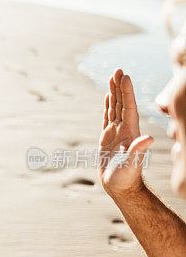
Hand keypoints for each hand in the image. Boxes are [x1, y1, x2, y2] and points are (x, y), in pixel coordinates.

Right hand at [99, 68, 153, 197]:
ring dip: (114, 92)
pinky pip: (107, 117)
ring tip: (112, 76)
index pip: (128, 107)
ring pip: (115, 107)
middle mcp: (125, 129)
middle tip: (118, 69)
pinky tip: (107, 97)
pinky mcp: (108, 138)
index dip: (127, 92)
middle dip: (120, 86)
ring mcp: (116, 132)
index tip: (124, 76)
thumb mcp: (133, 164)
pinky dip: (108, 105)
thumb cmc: (127, 177)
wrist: (120, 187)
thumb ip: (139, 150)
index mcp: (130, 132)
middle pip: (122, 103)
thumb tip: (149, 139)